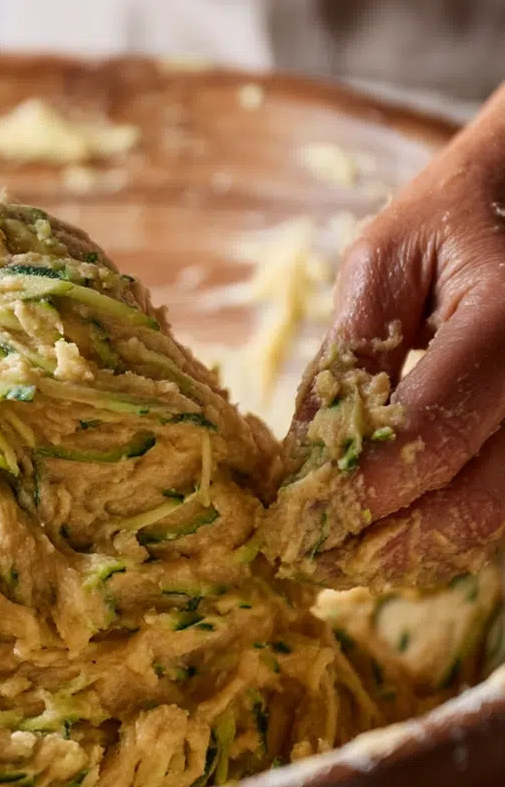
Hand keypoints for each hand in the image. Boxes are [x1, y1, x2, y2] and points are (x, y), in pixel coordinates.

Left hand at [276, 84, 504, 588]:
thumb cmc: (444, 222)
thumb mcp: (382, 264)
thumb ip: (350, 354)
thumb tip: (305, 453)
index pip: (435, 427)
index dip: (366, 484)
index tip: (301, 517)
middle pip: (480, 496)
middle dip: (390, 541)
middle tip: (314, 564)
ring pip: (497, 513)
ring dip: (417, 550)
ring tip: (340, 565)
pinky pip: (502, 498)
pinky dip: (446, 528)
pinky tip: (389, 538)